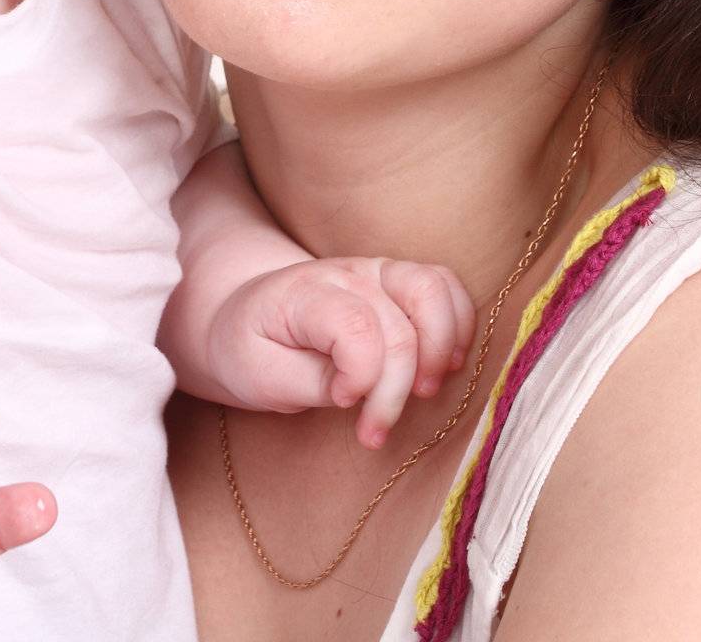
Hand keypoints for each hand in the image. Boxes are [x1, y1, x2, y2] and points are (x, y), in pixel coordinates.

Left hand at [206, 257, 475, 448]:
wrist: (244, 313)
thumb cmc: (250, 348)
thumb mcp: (257, 375)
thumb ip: (310, 383)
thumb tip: (359, 390)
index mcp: (303, 294)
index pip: (356, 327)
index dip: (362, 378)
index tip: (342, 403)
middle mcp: (345, 273)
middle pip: (400, 326)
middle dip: (397, 390)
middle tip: (375, 430)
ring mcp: (375, 270)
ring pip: (433, 290)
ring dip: (440, 350)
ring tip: (421, 393)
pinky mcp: (397, 280)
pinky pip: (446, 286)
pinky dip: (457, 326)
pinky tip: (442, 366)